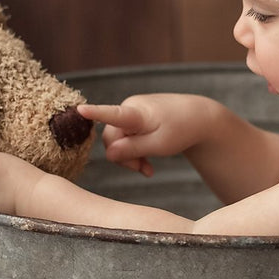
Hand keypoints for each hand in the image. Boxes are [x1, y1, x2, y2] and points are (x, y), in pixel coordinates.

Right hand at [76, 94, 213, 176]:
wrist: (198, 116)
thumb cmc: (182, 130)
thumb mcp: (160, 145)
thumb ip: (132, 150)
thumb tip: (108, 154)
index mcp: (137, 113)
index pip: (112, 114)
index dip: (95, 114)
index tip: (80, 109)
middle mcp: (130, 108)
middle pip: (112, 138)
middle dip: (124, 158)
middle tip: (143, 171)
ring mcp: (132, 111)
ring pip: (119, 140)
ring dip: (130, 157)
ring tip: (148, 170)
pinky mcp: (135, 117)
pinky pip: (126, 137)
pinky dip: (135, 151)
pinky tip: (147, 164)